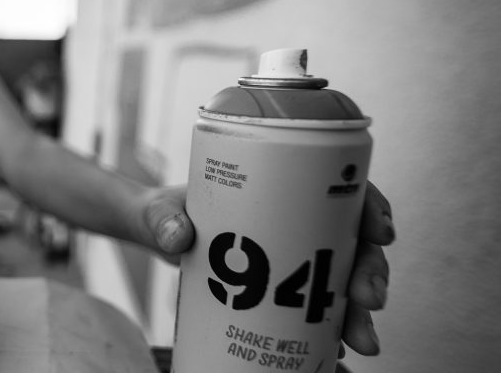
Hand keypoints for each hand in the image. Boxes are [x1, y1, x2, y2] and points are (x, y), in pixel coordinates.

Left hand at [143, 180, 394, 355]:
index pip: (341, 188)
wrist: (154, 235)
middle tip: (368, 299)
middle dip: (371, 271)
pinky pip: (321, 307)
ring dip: (360, 311)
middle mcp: (296, 220)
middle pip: (352, 241)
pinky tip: (338, 349)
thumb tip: (177, 238)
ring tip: (359, 341)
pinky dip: (334, 329)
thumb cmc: (165, 211)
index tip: (380, 232)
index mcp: (280, 185)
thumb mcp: (160, 210)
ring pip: (344, 278)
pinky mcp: (282, 287)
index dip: (371, 207)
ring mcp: (292, 254)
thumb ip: (162, 219)